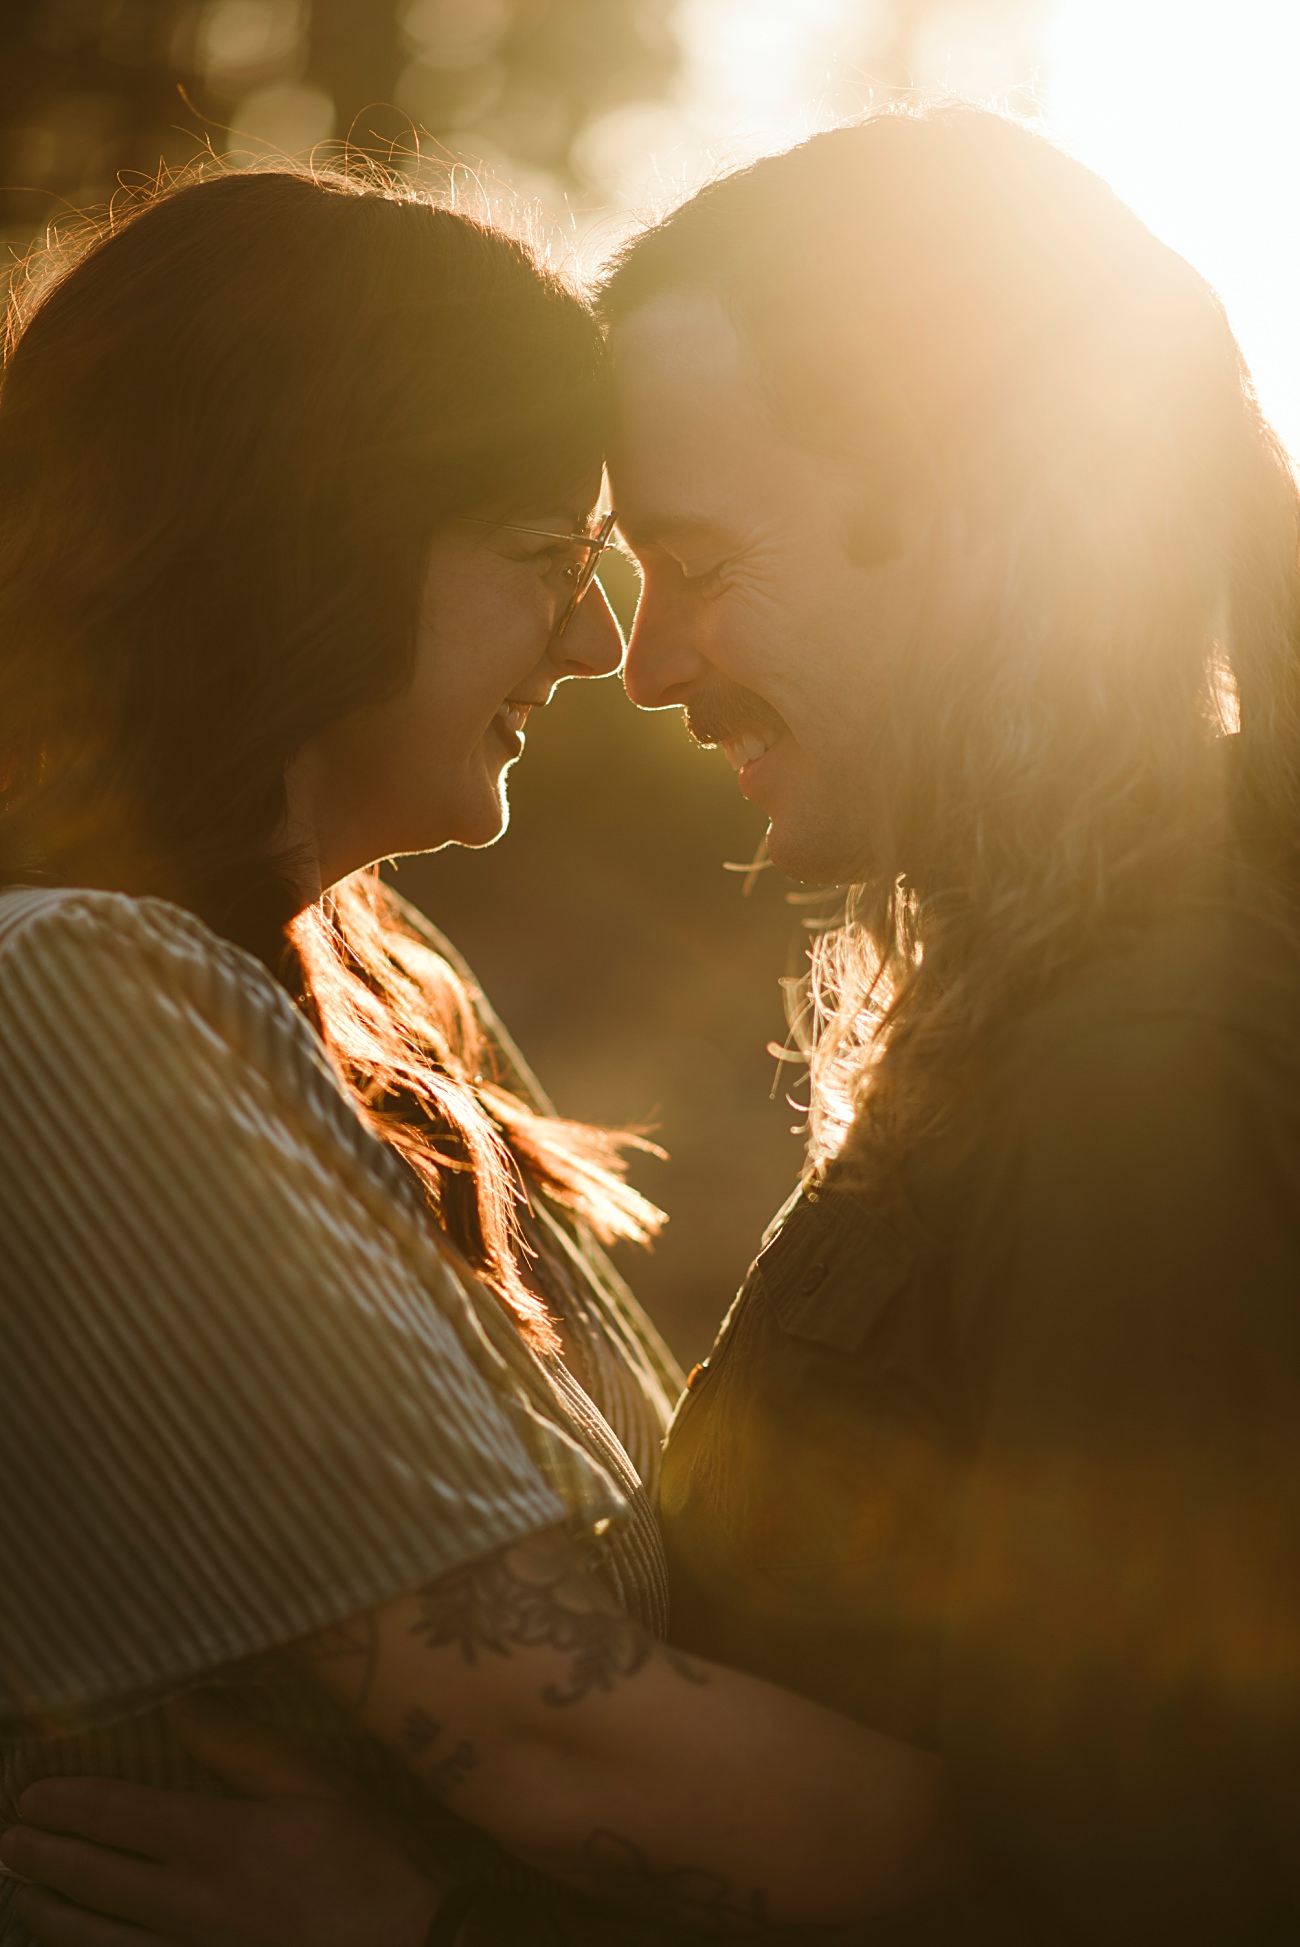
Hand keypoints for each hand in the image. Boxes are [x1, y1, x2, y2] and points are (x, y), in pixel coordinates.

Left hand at [0, 1694, 441, 1946]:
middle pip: (93, 1879)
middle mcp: (184, 1900)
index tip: (33, 1793)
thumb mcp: (314, 1785)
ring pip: (94, 1938)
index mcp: (212, 1839)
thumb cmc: (364, 1862)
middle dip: (42, 1856)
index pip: (116, 1815)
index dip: (68, 1803)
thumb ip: (242, 1745)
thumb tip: (184, 1702)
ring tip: (22, 1896)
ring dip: (50, 1914)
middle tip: (11, 1839)